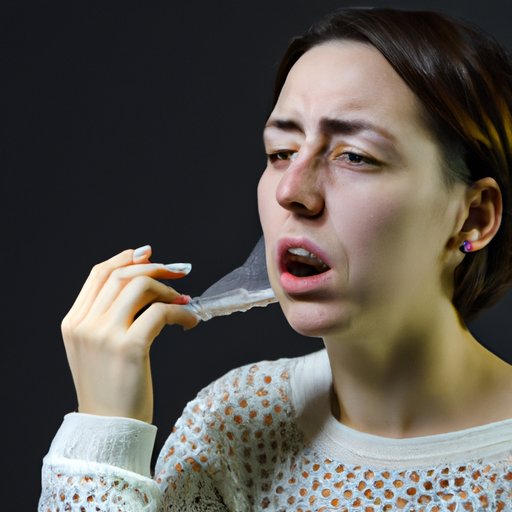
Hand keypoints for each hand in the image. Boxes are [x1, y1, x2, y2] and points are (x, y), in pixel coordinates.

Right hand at [60, 245, 198, 422]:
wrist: (109, 430)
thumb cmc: (111, 388)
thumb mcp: (96, 348)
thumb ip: (108, 316)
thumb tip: (142, 279)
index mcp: (74, 322)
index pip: (99, 274)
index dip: (126, 258)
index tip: (151, 254)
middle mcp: (85, 324)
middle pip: (122, 275)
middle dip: (155, 267)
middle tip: (180, 273)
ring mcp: (104, 335)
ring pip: (140, 286)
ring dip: (169, 289)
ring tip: (183, 302)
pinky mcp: (129, 347)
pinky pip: (161, 312)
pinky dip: (181, 311)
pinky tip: (190, 321)